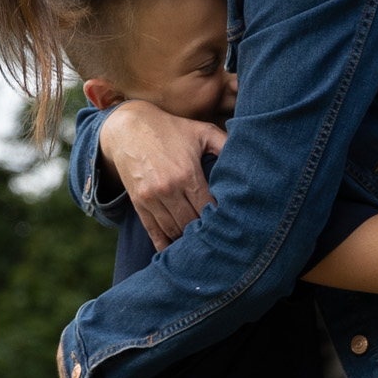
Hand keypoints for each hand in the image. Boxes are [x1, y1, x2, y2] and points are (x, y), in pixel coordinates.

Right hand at [98, 100, 224, 250]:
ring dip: (187, 238)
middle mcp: (168, 189)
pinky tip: (175, 251)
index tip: (232, 222)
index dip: (220, 217)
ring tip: (202, 242)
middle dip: (206, 230)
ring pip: (174, 230)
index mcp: (187, 174)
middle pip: (192, 223)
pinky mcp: (139, 203)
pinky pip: (154, 231)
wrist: (128, 127)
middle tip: (219, 236)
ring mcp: (151, 198)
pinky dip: (165, 244)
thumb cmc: (170, 129)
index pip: (209, 207)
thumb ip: (225, 144)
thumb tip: (249, 155)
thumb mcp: (201, 131)